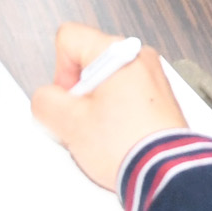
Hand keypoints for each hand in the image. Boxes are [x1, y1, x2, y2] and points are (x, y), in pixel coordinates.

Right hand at [28, 22, 186, 192]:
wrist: (166, 172)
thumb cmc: (129, 145)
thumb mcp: (70, 124)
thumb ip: (45, 103)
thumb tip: (45, 99)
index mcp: (118, 52)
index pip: (69, 38)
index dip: (60, 72)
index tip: (70, 99)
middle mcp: (139, 57)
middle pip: (88, 63)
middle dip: (80, 94)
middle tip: (86, 121)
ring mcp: (153, 77)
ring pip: (107, 82)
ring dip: (99, 106)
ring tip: (105, 134)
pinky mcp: (161, 98)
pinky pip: (127, 96)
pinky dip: (118, 114)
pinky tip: (119, 138)